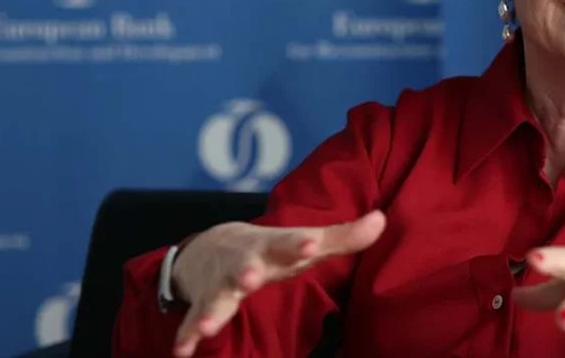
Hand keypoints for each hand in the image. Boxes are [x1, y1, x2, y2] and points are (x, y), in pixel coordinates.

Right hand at [171, 210, 385, 356]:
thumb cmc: (271, 249)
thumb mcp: (304, 242)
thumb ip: (344, 237)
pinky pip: (193, 322)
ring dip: (213, 311)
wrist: (210, 246)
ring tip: (209, 326)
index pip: (291, 243)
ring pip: (217, 297)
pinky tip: (182, 352)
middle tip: (250, 277)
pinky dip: (187, 336)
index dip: (302, 244)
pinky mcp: (203, 303)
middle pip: (246, 266)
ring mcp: (221, 284)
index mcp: (273, 247)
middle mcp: (245, 263)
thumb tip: (382, 220)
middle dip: (247, 272)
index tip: (313, 243)